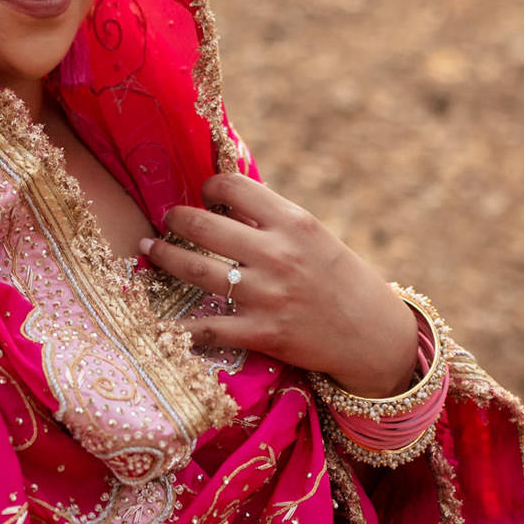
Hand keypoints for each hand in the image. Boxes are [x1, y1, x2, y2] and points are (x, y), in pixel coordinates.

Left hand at [140, 173, 420, 397]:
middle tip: (166, 219)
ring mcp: (267, 295)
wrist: (373, 336)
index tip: (204, 195)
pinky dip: (178, 326)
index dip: (210, 187)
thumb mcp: (315, 237)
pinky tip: (157, 320)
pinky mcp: (262, 333)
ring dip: (164, 256)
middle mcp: (278, 255)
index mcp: (294, 222)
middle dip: (176, 218)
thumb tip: (226, 197)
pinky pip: (207, 328)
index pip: (234, 187)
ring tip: (150, 249)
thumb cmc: (341, 280)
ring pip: (195, 269)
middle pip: (204, 225)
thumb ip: (273, 219)